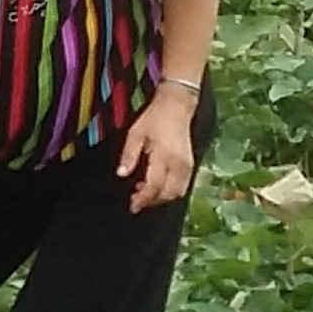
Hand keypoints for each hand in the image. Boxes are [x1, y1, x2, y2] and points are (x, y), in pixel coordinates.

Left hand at [116, 89, 200, 209]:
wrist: (177, 106)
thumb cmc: (156, 118)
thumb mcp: (135, 133)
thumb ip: (128, 155)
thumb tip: (121, 174)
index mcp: (164, 156)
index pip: (154, 186)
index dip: (143, 199)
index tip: (132, 205)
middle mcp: (179, 164)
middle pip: (168, 194)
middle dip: (152, 201)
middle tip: (136, 199)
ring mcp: (187, 165)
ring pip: (177, 193)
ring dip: (161, 197)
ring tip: (145, 191)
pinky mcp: (190, 165)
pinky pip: (182, 186)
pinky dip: (169, 191)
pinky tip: (157, 184)